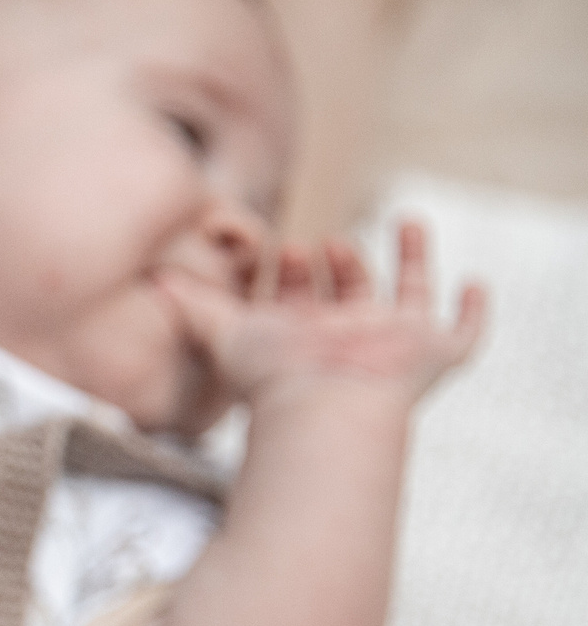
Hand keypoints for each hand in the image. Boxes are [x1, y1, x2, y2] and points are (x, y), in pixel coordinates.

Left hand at [162, 218, 486, 414]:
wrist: (324, 405)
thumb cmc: (272, 376)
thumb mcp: (223, 333)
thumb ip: (191, 306)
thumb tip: (152, 280)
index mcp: (305, 336)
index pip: (304, 297)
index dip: (296, 272)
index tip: (286, 247)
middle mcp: (351, 339)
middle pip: (353, 294)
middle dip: (342, 262)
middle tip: (324, 243)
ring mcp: (396, 346)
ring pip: (412, 298)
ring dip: (411, 259)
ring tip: (406, 220)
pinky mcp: (434, 355)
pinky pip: (463, 334)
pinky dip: (473, 312)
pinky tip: (474, 283)